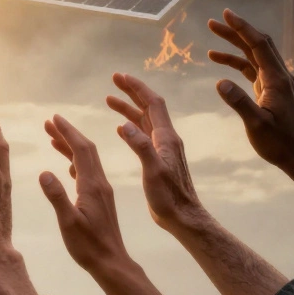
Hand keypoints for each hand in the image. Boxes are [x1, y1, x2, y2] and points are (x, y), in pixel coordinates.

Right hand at [40, 115, 130, 271]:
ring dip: (70, 146)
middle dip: (68, 133)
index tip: (54, 117)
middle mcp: (100, 183)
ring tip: (53, 136)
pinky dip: (75, 161)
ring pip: (86, 160)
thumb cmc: (89, 246)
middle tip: (50, 121)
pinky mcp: (101, 199)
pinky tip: (68, 163)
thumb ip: (57, 197)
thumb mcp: (69, 223)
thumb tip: (43, 172)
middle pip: (85, 150)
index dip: (68, 132)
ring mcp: (101, 191)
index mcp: (92, 185)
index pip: (81, 149)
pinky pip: (87, 172)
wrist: (112, 262)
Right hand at [106, 73, 205, 232]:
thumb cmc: (169, 198)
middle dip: (132, 92)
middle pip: (149, 107)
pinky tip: (119, 128)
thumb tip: (125, 125)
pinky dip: (130, 127)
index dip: (137, 88)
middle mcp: (166, 139)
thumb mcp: (153, 171)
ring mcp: (163, 149)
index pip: (153, 103)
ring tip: (109, 99)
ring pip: (144, 121)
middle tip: (114, 80)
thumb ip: (140, 147)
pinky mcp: (158, 160)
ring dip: (128, 108)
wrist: (183, 218)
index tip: (120, 76)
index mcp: (166, 138)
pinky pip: (143, 135)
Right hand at [207, 9, 293, 169]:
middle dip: (236, 31)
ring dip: (235, 45)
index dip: (242, 28)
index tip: (226, 14)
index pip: (259, 45)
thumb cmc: (280, 143)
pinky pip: (253, 69)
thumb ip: (239, 102)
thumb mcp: (257, 124)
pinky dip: (237, 62)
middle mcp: (278, 76)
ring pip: (254, 55)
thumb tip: (220, 82)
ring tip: (213, 37)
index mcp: (277, 79)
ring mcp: (276, 83)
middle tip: (214, 21)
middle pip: (257, 45)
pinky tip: (220, 63)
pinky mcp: (271, 91)